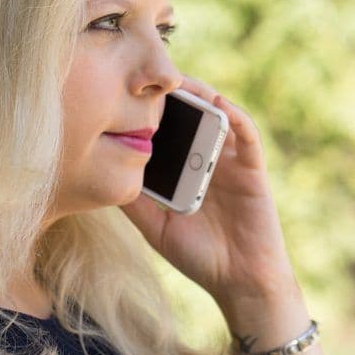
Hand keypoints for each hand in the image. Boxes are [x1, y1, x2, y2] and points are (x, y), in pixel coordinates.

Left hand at [119, 75, 295, 304]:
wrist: (238, 282)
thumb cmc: (197, 255)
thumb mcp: (154, 225)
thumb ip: (134, 200)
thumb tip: (101, 173)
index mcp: (184, 167)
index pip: (168, 128)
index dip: (151, 107)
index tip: (126, 89)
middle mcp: (207, 157)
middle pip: (192, 113)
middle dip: (173, 93)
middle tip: (149, 73)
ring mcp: (230, 160)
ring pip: (218, 115)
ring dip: (201, 95)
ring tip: (178, 81)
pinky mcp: (252, 168)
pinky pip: (247, 135)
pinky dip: (234, 116)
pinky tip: (218, 105)